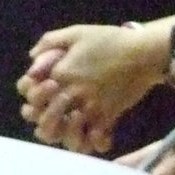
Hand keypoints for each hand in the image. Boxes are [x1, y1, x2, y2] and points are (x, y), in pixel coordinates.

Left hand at [16, 25, 159, 151]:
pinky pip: (95, 137)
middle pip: (46, 117)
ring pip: (67, 132)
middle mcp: (72, 92)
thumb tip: (32, 57)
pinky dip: (93, 142)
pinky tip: (93, 138)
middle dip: (45, 121)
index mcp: (60, 72)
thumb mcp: (77, 32)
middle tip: (52, 119)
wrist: (144, 52)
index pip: (30, 92)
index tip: (40, 95)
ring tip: (69, 132)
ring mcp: (91, 106)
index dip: (31, 95)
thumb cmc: (111, 40)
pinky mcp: (109, 114)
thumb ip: (50, 41)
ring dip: (65, 135)